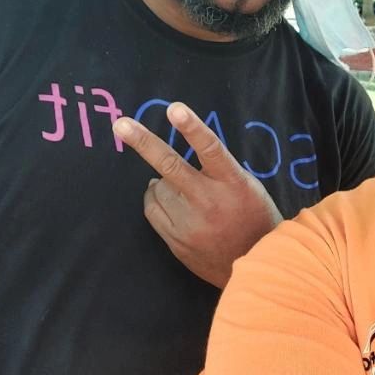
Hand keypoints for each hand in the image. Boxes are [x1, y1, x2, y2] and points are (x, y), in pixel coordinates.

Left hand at [114, 103, 281, 287]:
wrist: (255, 265)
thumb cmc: (253, 216)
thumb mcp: (247, 185)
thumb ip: (218, 168)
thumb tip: (180, 153)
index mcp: (233, 182)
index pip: (211, 149)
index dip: (192, 127)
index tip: (174, 108)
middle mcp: (209, 201)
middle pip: (171, 165)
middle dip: (143, 142)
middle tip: (120, 124)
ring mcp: (190, 224)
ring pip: (158, 187)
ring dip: (162, 181)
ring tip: (180, 188)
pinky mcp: (176, 241)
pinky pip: (152, 209)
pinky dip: (155, 198)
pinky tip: (168, 199)